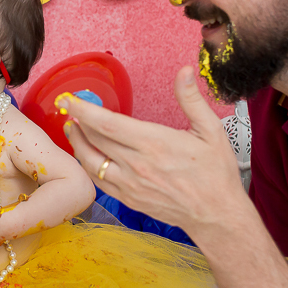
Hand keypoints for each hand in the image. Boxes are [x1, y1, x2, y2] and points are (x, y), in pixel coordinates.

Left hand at [58, 67, 242, 230]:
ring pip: (91, 162)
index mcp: (154, 143)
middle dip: (78, 121)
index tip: (70, 100)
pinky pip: (99, 181)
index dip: (83, 110)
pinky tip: (87, 154)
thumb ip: (191, 99)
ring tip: (73, 128)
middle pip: (94, 139)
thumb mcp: (211, 131)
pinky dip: (88, 165)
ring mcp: (130, 185)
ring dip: (77, 143)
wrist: (217, 216)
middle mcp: (137, 165)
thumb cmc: (216, 174)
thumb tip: (184, 71)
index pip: (107, 123)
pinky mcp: (128, 199)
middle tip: (70, 108)